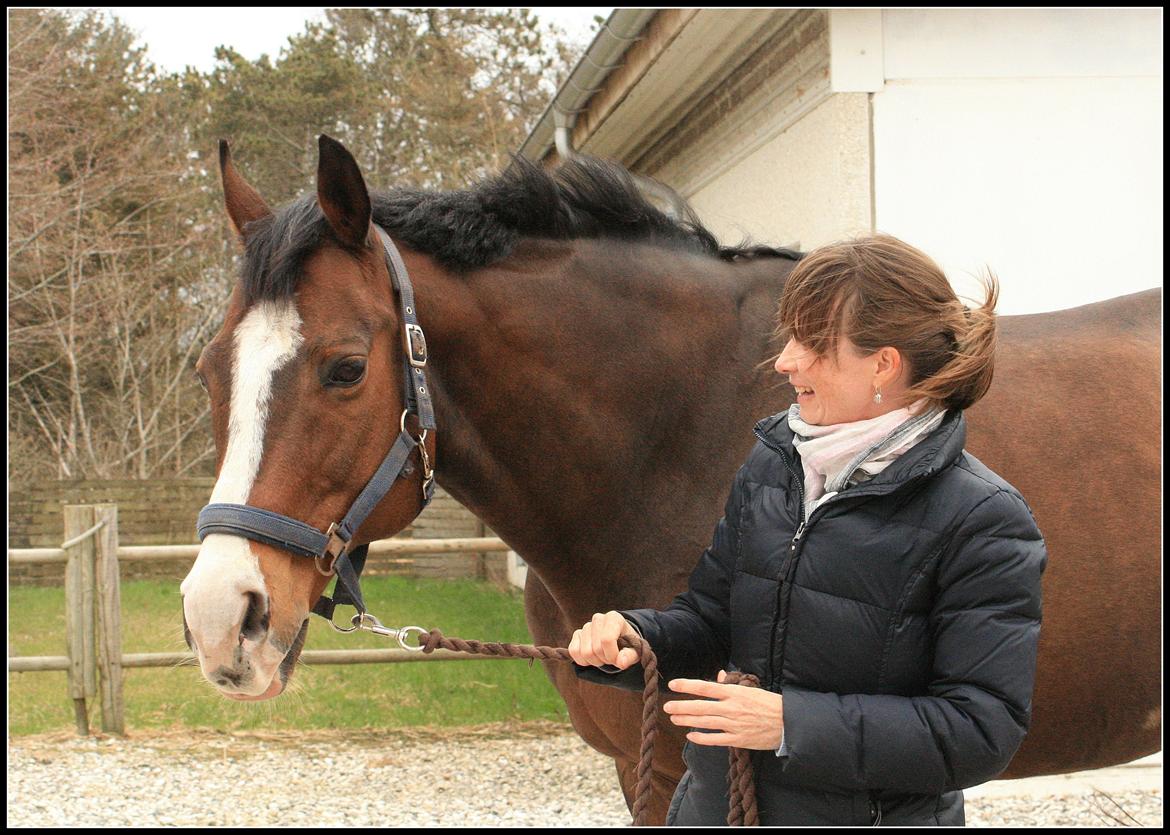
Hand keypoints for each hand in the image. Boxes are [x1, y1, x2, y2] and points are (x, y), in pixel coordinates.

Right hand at [567, 611, 640, 669]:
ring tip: (604, 657)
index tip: (619, 660)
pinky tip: (592, 658)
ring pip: (585, 652)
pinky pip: (573, 651)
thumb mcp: (635, 650)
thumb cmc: (628, 644)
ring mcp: (586, 626)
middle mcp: (598, 619)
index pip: (607, 639)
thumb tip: (621, 662)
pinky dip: (583, 661)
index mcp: (613, 618)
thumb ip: (630, 655)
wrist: (620, 640)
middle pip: (596, 649)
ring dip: (595, 662)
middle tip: (612, 658)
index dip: (612, 655)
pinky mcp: (577, 634)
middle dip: (605, 660)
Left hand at [664, 670, 783, 749]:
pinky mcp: (738, 740)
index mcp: (735, 693)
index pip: (706, 687)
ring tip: (674, 718)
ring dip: (687, 721)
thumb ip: (731, 684)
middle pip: (701, 706)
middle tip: (667, 707)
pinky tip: (690, 736)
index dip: (687, 685)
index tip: (673, 684)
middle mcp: (732, 708)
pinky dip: (701, 738)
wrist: (788, 724)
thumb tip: (718, 676)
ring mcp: (734, 725)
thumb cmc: (768, 704)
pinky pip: (715, 739)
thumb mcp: (750, 689)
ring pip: (705, 722)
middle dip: (681, 706)